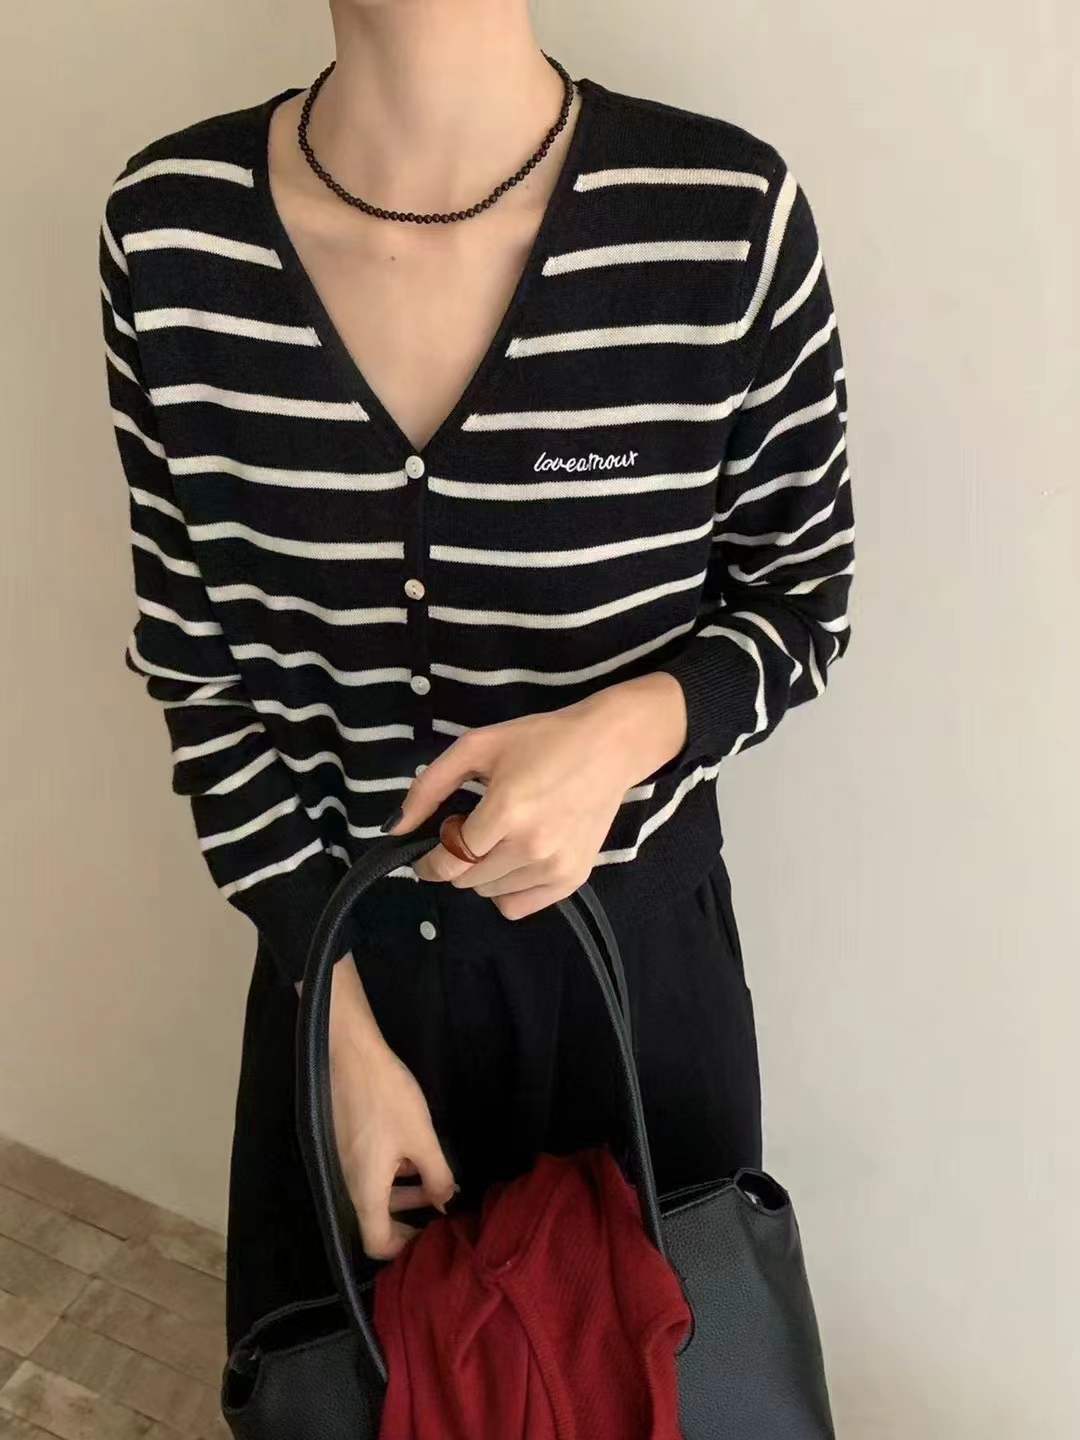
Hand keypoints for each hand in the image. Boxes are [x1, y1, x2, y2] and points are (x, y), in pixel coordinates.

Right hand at [313, 955, 454, 1259]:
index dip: (404, 1248)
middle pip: (374, 1220)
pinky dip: (391, 1173)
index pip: (376, 1243)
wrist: (350, 1054)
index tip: (430, 1237)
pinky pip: (368, 1172)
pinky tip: (414, 1154)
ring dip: (403, 1192)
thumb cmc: (387, 1098)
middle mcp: (349, 1183)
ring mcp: (343, 1162)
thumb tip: (445, 1203)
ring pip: (373, 1193)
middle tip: (440, 1210)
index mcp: (365, 1191)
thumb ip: (437, 1176)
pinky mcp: (344, 1143)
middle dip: (409, 1218)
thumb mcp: (421, 1138)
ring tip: (435, 1180)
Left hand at [386, 672, 686, 918]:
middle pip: (466, 880)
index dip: (427, 863)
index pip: (448, 861)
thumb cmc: (541, 740)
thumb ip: (429, 787)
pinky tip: (516, 859)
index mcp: (505, 811)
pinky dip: (507, 890)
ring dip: (482, 872)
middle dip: (457, 860)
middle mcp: (531, 846)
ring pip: (489, 894)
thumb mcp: (477, 747)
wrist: (608, 747)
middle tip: (472, 830)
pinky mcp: (573, 878)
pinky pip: (519, 907)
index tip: (424, 855)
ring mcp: (555, 867)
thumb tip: (395, 828)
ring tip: (500, 838)